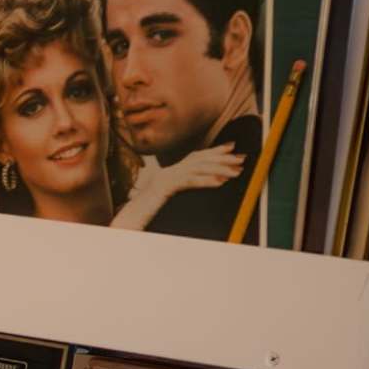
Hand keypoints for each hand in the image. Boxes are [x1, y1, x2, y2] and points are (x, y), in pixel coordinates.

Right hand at [111, 141, 248, 230]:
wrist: (126, 222)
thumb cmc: (146, 214)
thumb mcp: (168, 198)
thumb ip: (183, 188)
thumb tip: (206, 183)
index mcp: (170, 174)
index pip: (196, 157)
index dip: (215, 150)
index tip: (232, 147)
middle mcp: (168, 172)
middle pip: (199, 159)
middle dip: (222, 158)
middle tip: (242, 159)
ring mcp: (165, 179)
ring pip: (196, 168)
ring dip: (219, 170)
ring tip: (236, 173)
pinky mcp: (164, 188)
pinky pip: (188, 182)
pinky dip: (205, 181)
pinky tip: (219, 183)